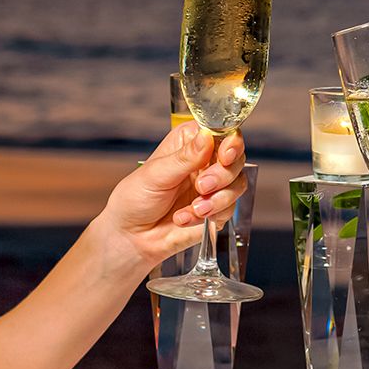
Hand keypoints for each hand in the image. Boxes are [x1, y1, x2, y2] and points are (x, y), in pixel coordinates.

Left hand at [100, 122, 247, 267]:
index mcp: (190, 143)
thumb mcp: (156, 174)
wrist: (131, 236)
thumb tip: (207, 136)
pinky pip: (229, 210)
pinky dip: (209, 216)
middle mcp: (205, 162)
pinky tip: (185, 218)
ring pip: (237, 185)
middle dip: (222, 176)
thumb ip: (184, 158)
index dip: (230, 143)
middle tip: (201, 186)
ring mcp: (213, 187)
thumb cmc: (135, 198)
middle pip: (236, 159)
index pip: (221, 132)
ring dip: (217, 199)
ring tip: (194, 209)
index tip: (225, 156)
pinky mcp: (216, 210)